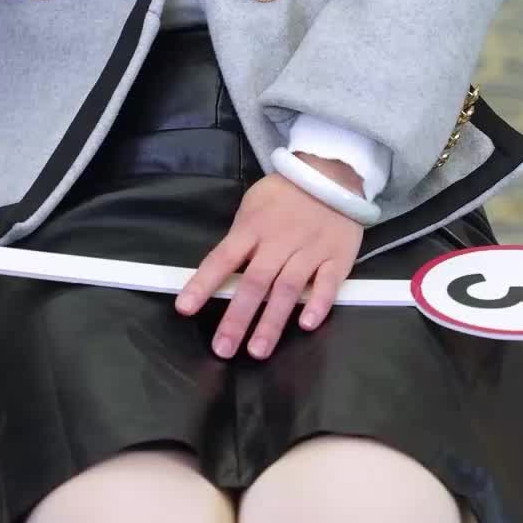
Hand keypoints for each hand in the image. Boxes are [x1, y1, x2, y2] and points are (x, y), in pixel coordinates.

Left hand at [175, 171, 363, 359]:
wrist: (332, 171)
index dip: (203, 284)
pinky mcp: (338, 257)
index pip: (222, 258)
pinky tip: (306, 325)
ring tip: (257, 351)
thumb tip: (222, 272)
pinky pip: (328, 283)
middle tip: (223, 349)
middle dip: (237, 318)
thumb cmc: (284, 194)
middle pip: (255, 282)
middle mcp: (279, 241)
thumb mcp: (252, 205)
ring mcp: (310, 250)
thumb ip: (240, 237)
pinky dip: (318, 304)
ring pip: (288, 288)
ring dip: (272, 322)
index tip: (185, 309)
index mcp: (252, 228)